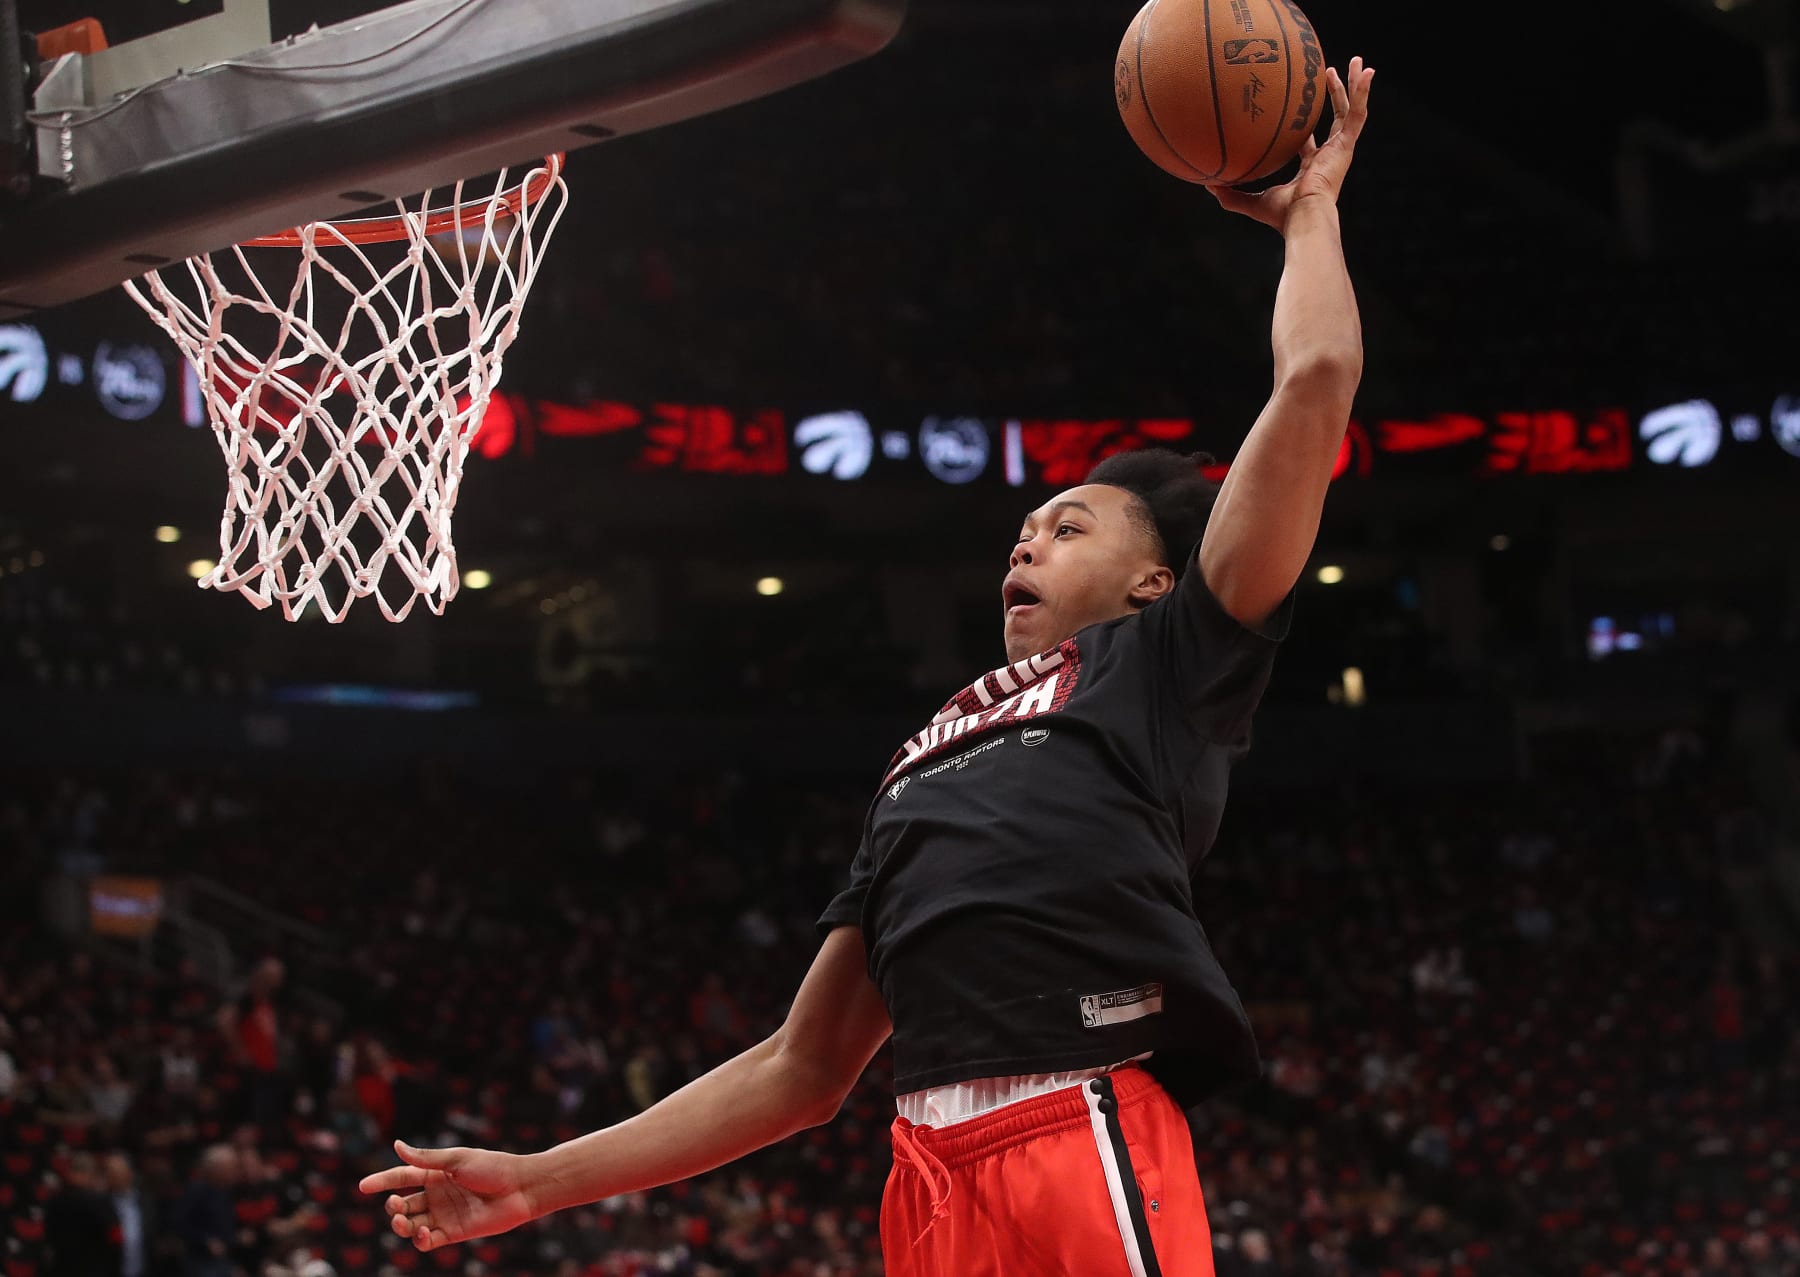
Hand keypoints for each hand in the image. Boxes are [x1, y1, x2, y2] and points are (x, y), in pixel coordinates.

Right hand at [358, 1139, 538, 1251]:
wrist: (520, 1188)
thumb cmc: (492, 1167)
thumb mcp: (457, 1160)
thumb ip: (425, 1159)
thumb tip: (396, 1145)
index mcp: (436, 1173)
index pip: (402, 1177)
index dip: (382, 1181)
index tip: (362, 1186)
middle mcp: (437, 1194)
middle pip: (403, 1204)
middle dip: (393, 1207)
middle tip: (394, 1205)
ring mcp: (444, 1214)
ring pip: (411, 1224)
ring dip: (402, 1225)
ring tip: (403, 1221)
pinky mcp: (453, 1233)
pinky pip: (428, 1240)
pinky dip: (420, 1240)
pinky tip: (423, 1232)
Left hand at [1211, 56, 1374, 231]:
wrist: (1303, 216)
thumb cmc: (1281, 215)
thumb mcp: (1251, 202)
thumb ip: (1230, 195)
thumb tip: (1206, 185)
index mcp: (1310, 168)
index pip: (1308, 144)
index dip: (1303, 127)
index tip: (1298, 109)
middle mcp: (1329, 156)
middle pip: (1335, 120)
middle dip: (1334, 97)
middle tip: (1331, 75)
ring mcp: (1340, 150)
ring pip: (1351, 110)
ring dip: (1354, 86)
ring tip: (1356, 62)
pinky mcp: (1347, 146)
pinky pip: (1358, 112)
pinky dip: (1363, 91)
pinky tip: (1367, 72)